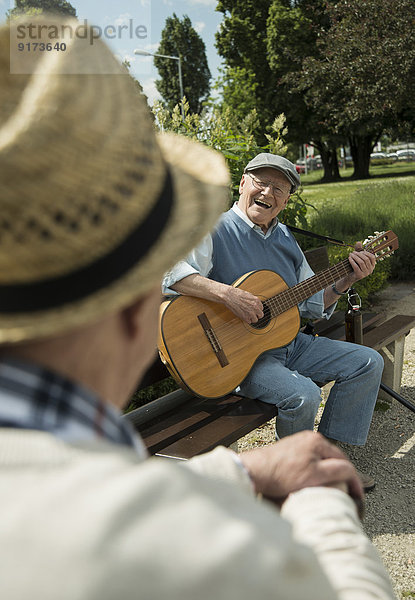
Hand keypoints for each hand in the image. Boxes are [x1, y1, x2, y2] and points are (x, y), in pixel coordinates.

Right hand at [223, 286, 263, 323]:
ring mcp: (250, 313)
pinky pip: (249, 322)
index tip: (254, 310)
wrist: (229, 296)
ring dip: (252, 318)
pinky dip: (247, 320)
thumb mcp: (248, 295)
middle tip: (253, 314)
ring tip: (248, 316)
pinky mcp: (245, 317)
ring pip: (255, 320)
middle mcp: (255, 307)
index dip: (257, 309)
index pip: (261, 308)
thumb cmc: (237, 294)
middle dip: (257, 315)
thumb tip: (255, 304)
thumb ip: (253, 301)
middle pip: (261, 315)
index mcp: (256, 301)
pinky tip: (244, 316)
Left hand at [239, 431, 362, 505]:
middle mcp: (308, 439)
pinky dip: (313, 474)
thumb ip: (338, 471)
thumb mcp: (316, 475)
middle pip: (332, 461)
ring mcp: (298, 445)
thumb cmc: (281, 474)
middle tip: (346, 494)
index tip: (358, 495)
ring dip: (326, 476)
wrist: (254, 472)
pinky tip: (309, 485)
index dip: (353, 479)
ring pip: (320, 463)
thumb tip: (352, 473)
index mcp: (317, 441)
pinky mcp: (289, 452)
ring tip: (327, 491)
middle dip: (340, 477)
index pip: (344, 461)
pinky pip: (308, 464)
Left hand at [348, 241, 375, 282]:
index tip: (359, 251)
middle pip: (366, 259)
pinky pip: (356, 266)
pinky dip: (352, 261)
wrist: (350, 277)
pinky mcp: (360, 275)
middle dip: (358, 254)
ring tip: (350, 254)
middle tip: (352, 252)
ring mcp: (366, 273)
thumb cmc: (355, 266)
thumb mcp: (358, 258)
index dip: (366, 253)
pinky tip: (349, 258)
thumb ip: (359, 250)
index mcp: (372, 266)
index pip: (372, 257)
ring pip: (361, 262)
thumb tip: (359, 242)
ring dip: (355, 257)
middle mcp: (371, 270)